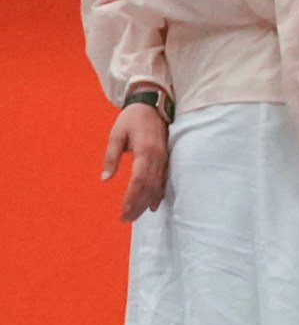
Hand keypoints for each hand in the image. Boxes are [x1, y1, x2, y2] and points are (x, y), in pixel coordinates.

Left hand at [104, 101, 166, 220]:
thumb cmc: (131, 119)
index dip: (132, 198)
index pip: (139, 181)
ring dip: (147, 202)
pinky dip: (157, 194)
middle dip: (138, 205)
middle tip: (126, 219)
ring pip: (158, 186)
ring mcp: (165, 160)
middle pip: (149, 188)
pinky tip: (153, 204)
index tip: (123, 211)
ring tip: (137, 215)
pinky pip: (163, 181)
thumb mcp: (116, 135)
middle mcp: (157, 159)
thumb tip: (106, 178)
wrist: (153, 105)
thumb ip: (111, 157)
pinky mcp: (167, 159)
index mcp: (144, 152)